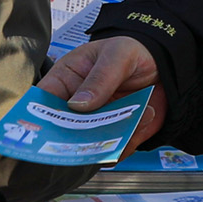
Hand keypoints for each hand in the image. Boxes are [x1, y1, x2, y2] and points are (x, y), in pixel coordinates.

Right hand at [40, 37, 164, 141]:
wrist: (164, 64)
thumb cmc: (130, 51)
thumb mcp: (117, 55)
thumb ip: (100, 78)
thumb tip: (77, 105)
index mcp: (65, 81)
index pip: (43, 102)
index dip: (39, 118)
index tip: (43, 132)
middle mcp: (76, 108)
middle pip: (64, 133)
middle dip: (76, 141)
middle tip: (94, 137)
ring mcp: (97, 125)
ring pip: (91, 147)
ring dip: (109, 142)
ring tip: (132, 120)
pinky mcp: (118, 136)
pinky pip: (117, 150)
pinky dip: (130, 143)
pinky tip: (145, 117)